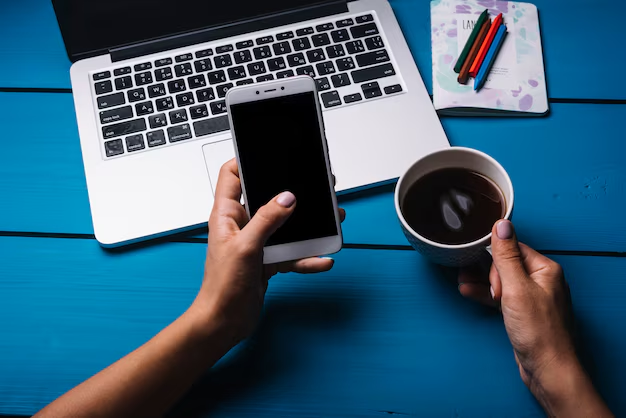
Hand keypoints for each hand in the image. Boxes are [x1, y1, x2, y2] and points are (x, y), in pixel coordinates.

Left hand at [192, 159, 344, 346]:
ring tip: (330, 220)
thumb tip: (287, 197)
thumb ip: (267, 220)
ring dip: (307, 225)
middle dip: (291, 192)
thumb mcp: (245, 248)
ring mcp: (256, 242)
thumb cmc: (221, 287)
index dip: (245, 159)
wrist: (224, 323)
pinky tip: (322, 259)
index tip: (267, 150)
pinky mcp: (267, 260)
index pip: (231, 175)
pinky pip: (292, 252)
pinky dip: (307, 256)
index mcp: (227, 214)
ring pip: (285, 225)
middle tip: (314, 184)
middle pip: (267, 197)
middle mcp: (242, 225)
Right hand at [458, 221, 611, 416]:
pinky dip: (486, 295)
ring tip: (462, 283)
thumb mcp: (515, 288)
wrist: (547, 368)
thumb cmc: (538, 331)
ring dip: (481, 282)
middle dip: (484, 271)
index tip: (476, 263)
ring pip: (501, 281)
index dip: (493, 257)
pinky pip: (502, 297)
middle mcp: (541, 280)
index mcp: (545, 269)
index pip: (513, 249)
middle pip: (505, 264)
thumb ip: (505, 256)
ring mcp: (532, 297)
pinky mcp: (524, 313)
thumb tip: (501, 225)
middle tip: (470, 278)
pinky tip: (469, 292)